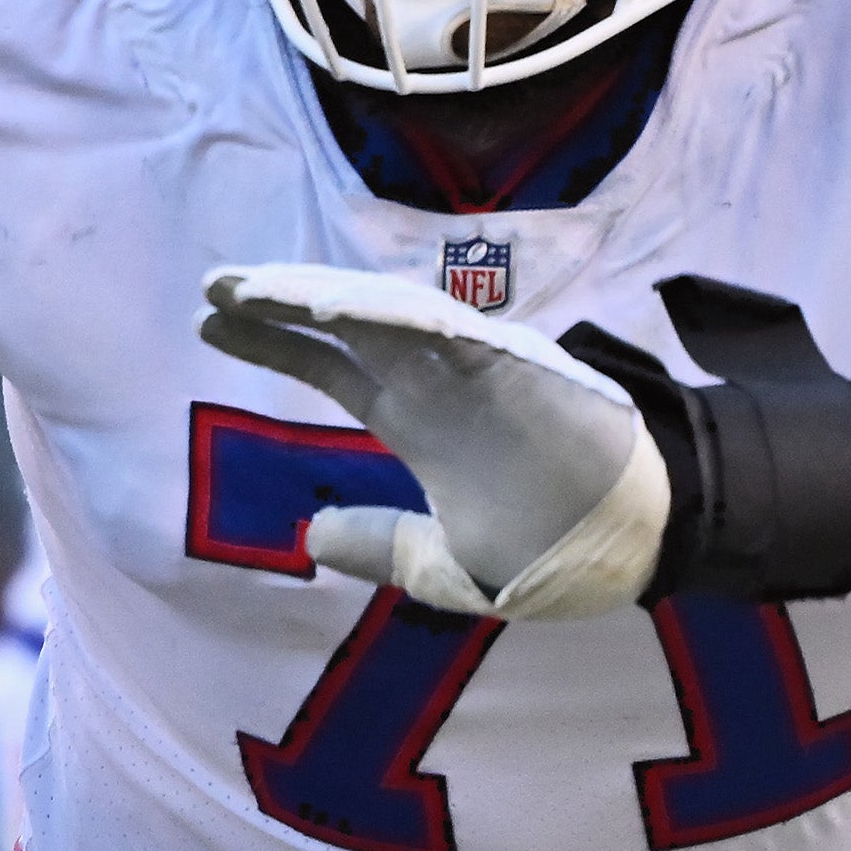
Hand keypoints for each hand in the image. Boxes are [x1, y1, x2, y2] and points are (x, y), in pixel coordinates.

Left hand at [199, 263, 667, 619]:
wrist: (639, 547)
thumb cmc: (558, 550)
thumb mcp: (452, 566)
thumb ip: (386, 549)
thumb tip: (311, 537)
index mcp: (421, 422)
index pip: (334, 368)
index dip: (277, 344)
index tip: (212, 325)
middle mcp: (437, 383)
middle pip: (342, 325)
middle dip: (277, 302)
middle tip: (210, 283)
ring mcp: (471, 366)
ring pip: (377, 314)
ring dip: (313, 294)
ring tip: (244, 285)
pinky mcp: (508, 361)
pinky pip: (434, 326)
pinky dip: (376, 312)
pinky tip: (318, 305)